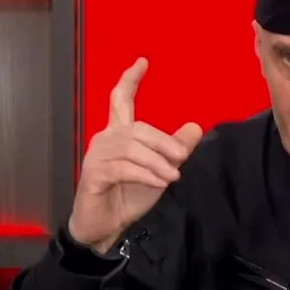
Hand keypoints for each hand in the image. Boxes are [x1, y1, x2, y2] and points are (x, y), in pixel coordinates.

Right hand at [69, 58, 203, 252]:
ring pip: (132, 148)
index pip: (121, 100)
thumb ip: (174, 149)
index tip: (143, 62)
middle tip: (183, 156)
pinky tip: (160, 181)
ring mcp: (97, 157)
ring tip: (173, 175)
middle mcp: (105, 140)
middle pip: (137, 128)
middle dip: (163, 141)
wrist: (106, 228)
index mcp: (119, 134)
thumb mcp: (159, 170)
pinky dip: (146, 174)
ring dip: (157, 161)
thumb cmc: (128, 196)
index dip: (130, 80)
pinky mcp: (94, 175)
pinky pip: (124, 168)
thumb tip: (195, 127)